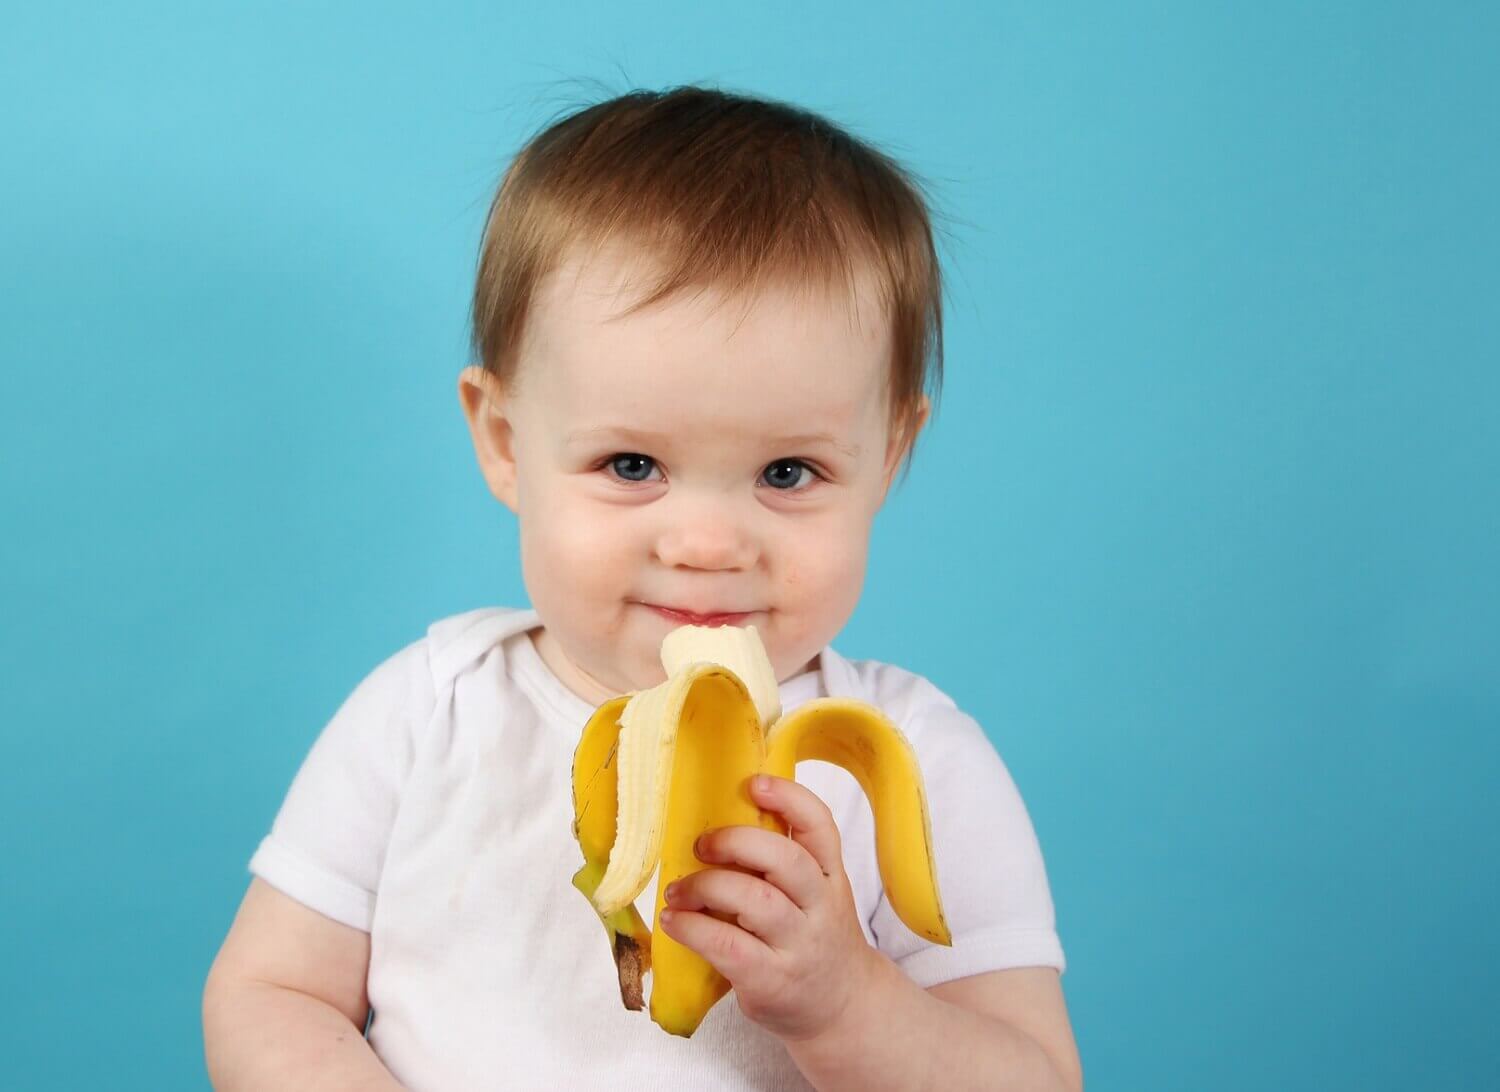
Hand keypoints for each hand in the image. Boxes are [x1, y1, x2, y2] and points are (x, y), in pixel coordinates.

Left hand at [658, 774, 881, 1041]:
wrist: (842, 1008)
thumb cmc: (812, 940)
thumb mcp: (815, 896)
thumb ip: (783, 865)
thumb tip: (715, 824)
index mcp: (829, 877)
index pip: (820, 827)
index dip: (789, 798)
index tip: (753, 784)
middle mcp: (821, 907)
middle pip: (786, 859)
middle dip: (736, 842)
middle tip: (701, 845)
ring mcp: (800, 945)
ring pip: (756, 900)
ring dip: (706, 886)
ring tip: (677, 891)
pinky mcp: (773, 980)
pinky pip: (729, 946)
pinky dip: (694, 929)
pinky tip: (674, 922)